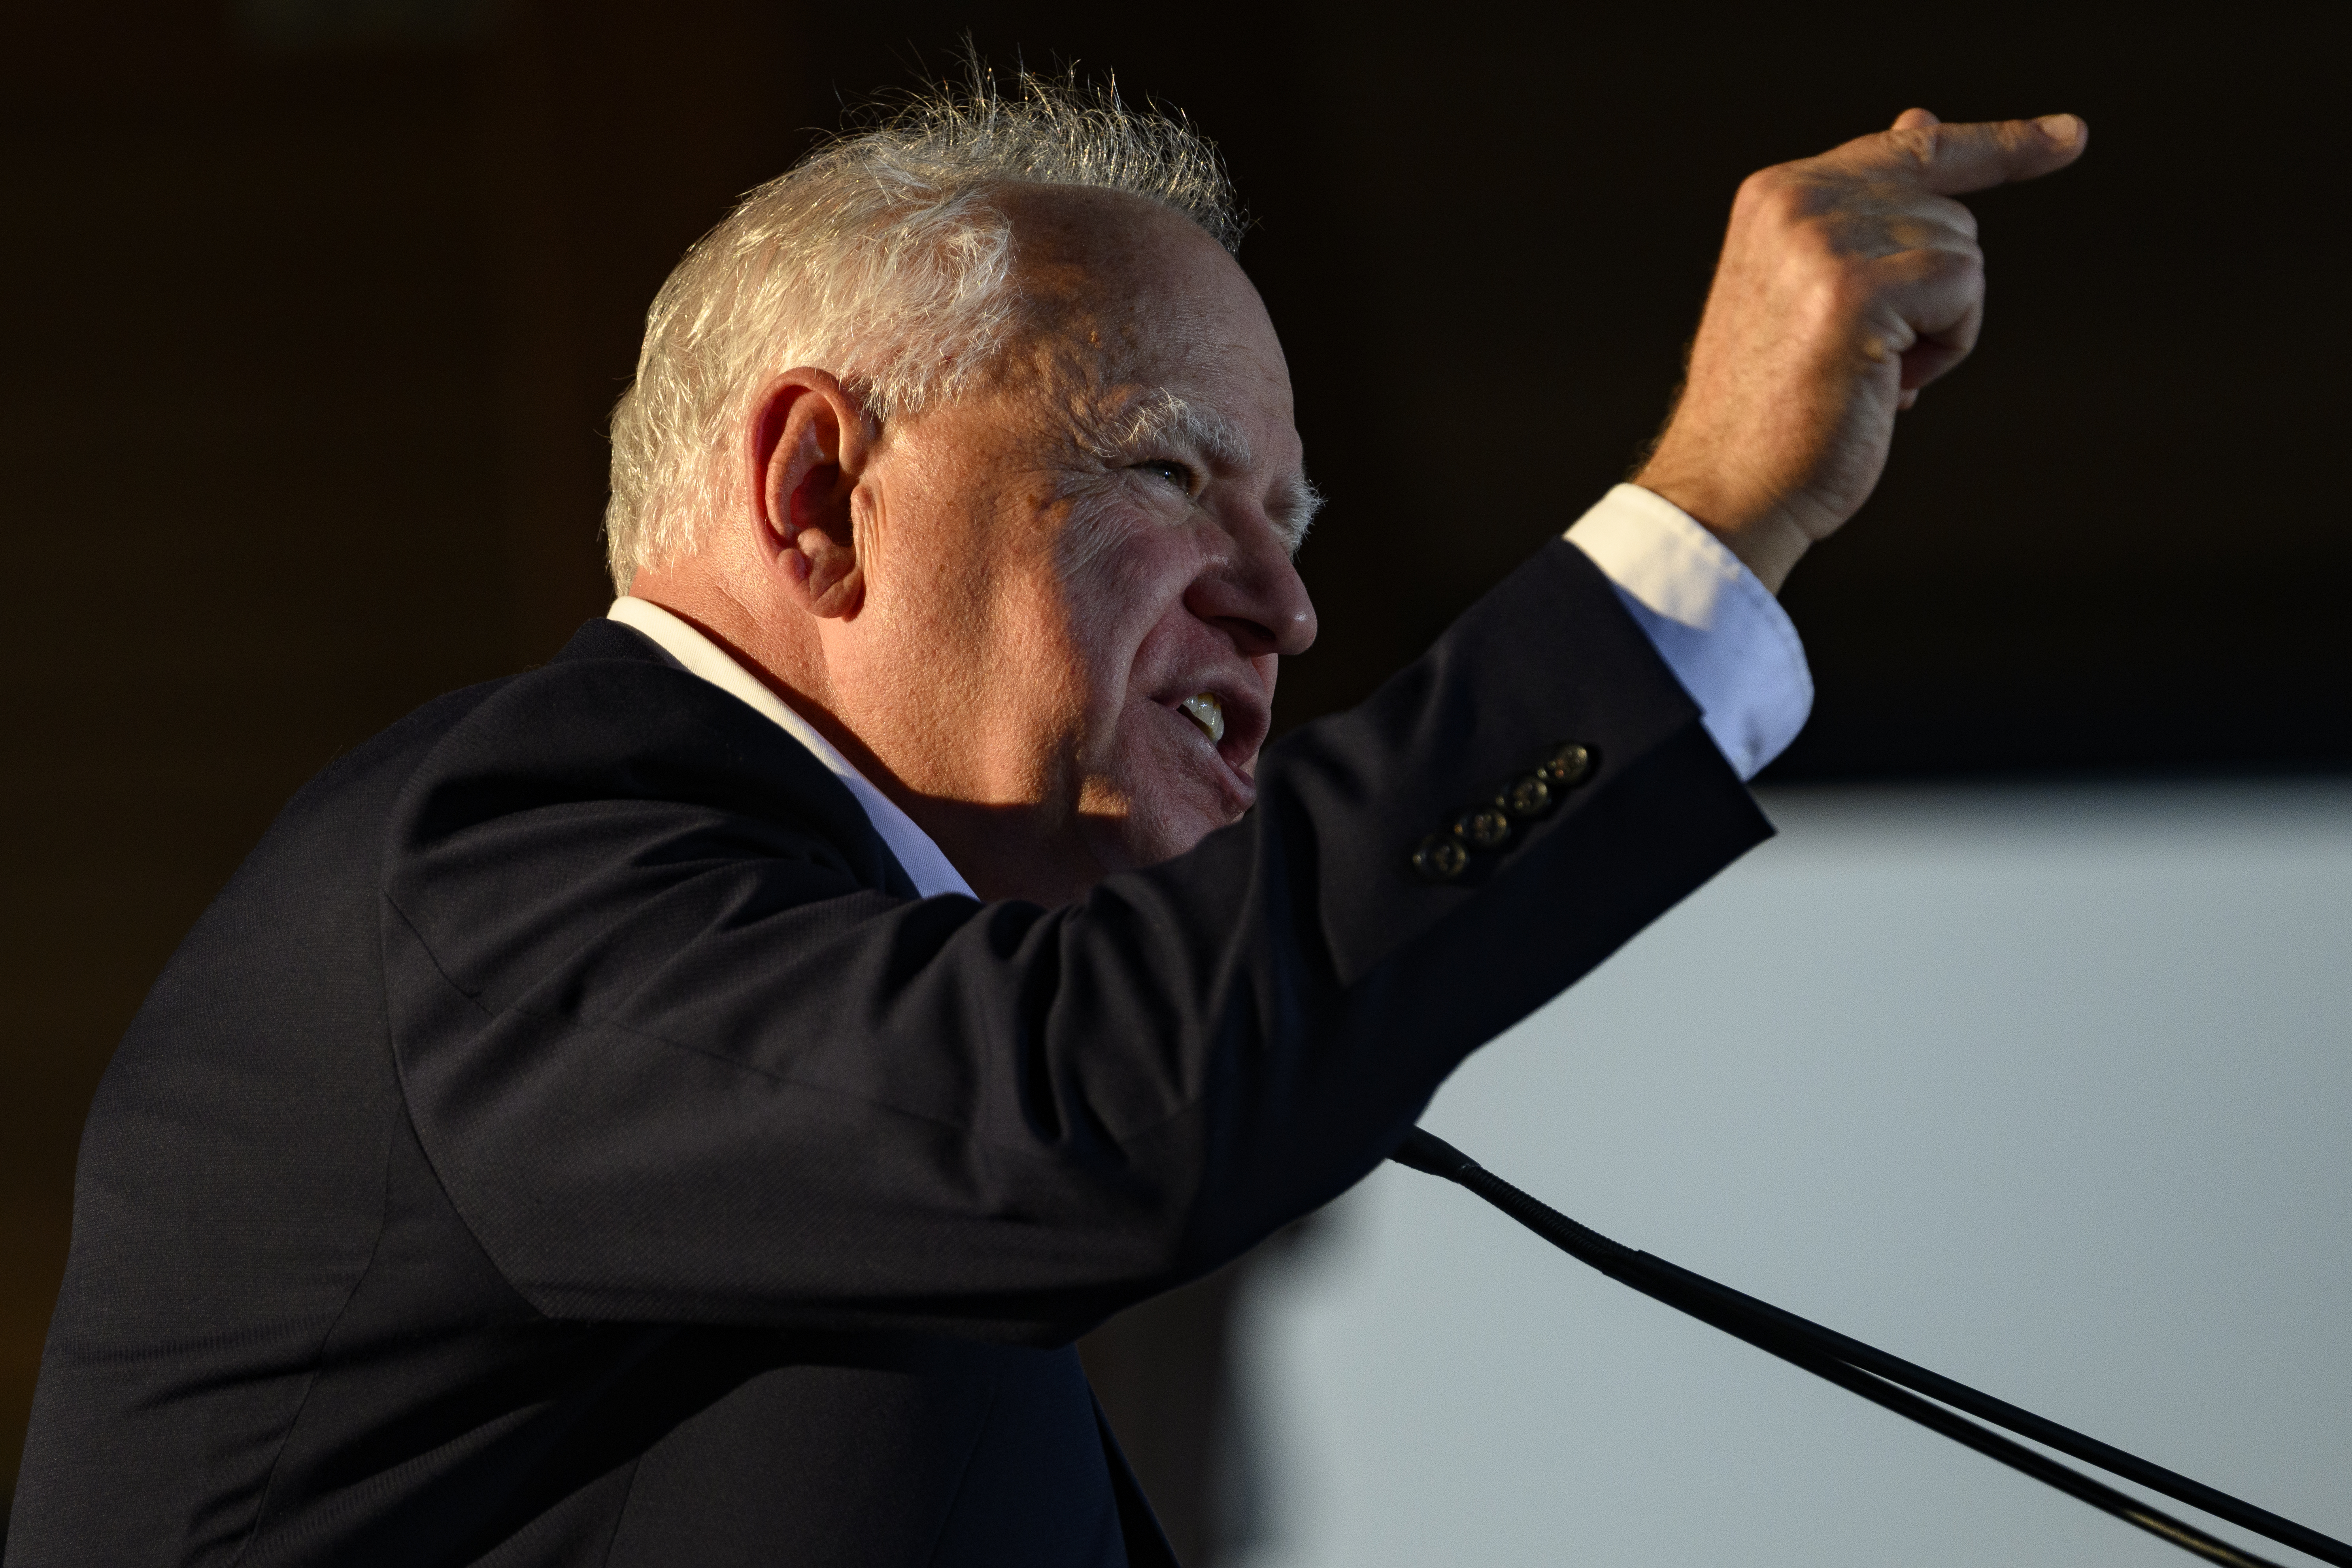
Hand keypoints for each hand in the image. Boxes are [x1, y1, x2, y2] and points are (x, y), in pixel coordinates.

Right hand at [1635, 109, 2087, 591]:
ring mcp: (1823, 242)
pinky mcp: (1858, 289)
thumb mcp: (1819, 289)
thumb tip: (1924, 123)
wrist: (1729, 488)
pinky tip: (1884, 385)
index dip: (1999, 144)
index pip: (1910, 149)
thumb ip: (1869, 212)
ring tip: (1865, 375)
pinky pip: (1964, 291)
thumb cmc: (1776, 407)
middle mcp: (1796, 203)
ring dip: (1937, 327)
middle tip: (1865, 358)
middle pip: (1948, 211)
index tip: (2069, 138)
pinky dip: (1946, 348)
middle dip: (1932, 291)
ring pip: (1962, 253)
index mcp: (1778, 196)